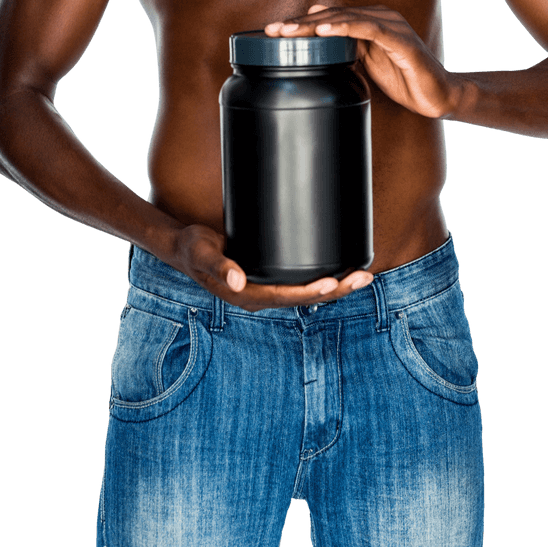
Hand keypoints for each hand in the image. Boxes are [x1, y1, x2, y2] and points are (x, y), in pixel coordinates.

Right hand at [171, 224, 373, 312]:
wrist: (184, 248)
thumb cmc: (193, 248)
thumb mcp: (202, 252)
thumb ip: (219, 266)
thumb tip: (238, 281)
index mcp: (246, 296)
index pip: (286, 298)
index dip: (311, 292)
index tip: (333, 282)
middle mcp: (260, 296)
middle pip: (304, 299)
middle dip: (336, 290)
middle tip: (363, 278)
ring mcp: (266, 289)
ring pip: (306, 293)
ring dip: (335, 287)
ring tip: (363, 276)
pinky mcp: (269, 279)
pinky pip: (299, 284)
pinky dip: (322, 279)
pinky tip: (339, 271)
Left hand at [265, 3, 460, 117]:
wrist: (437, 95)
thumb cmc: (403, 78)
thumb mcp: (365, 64)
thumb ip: (343, 48)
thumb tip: (317, 34)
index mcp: (369, 21)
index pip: (328, 18)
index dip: (300, 24)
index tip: (271, 34)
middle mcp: (379, 17)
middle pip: (332, 15)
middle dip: (300, 23)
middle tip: (272, 31)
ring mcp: (391, 26)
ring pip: (345, 18)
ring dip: (315, 24)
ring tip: (290, 31)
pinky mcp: (400, 40)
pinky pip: (369, 29)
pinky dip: (345, 27)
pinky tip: (325, 31)